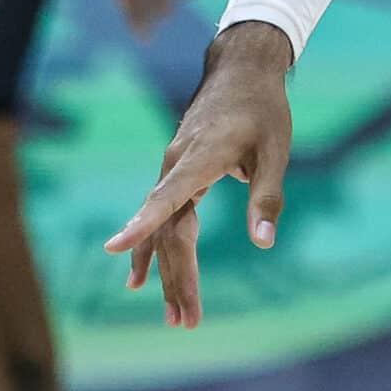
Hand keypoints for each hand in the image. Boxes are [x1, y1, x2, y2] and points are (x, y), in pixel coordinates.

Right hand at [105, 22, 294, 328]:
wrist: (241, 70)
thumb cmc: (263, 110)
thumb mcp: (276, 151)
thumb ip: (267, 197)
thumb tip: (263, 243)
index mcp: (202, 156)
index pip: (168, 195)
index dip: (143, 223)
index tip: (115, 247)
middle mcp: (177, 163)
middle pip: (169, 227)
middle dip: (175, 276)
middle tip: (185, 320)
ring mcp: (172, 168)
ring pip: (164, 227)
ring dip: (167, 271)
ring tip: (174, 315)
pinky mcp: (175, 172)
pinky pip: (162, 216)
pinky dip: (153, 248)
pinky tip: (139, 279)